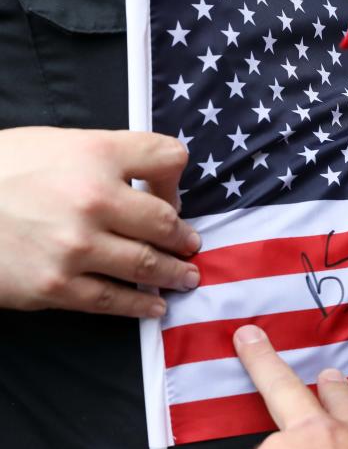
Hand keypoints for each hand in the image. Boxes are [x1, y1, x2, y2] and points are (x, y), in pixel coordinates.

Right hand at [0, 127, 200, 316]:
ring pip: (147, 264)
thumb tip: (150, 183)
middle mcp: (93, 198)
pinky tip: (154, 305)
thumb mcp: (54, 143)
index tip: (172, 196)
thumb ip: (106, 156)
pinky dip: (141, 304)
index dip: (176, 176)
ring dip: (174, 273)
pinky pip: (113, 300)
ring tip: (187, 277)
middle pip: (165, 221)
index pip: (166, 156)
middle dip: (184, 237)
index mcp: (95, 154)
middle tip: (191, 246)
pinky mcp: (56, 286)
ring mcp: (76, 246)